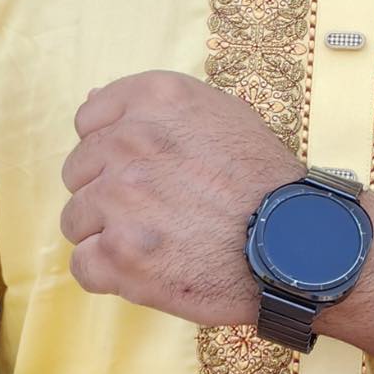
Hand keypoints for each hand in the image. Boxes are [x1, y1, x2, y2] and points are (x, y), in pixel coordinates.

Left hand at [59, 70, 301, 323]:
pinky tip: (152, 270)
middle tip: (159, 212)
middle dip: (109, 194)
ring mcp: (120, 198)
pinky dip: (111, 275)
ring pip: (76, 220)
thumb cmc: (263, 181)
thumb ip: (153, 108)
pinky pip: (83, 265)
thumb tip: (92, 102)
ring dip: (109, 235)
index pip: (89, 123)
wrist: (297, 242)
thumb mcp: (221, 115)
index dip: (113, 153)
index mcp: (153, 99)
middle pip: (78, 173)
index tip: (145, 172)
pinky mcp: (118, 254)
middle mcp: (130, 141)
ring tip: (160, 242)